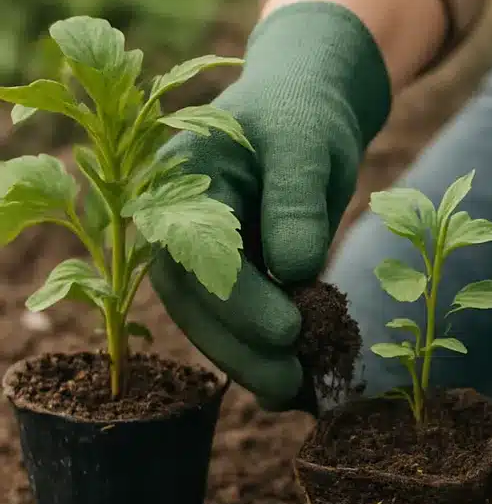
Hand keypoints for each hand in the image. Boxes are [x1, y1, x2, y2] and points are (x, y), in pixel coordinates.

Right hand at [151, 2, 390, 407]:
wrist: (304, 110)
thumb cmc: (302, 117)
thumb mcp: (305, 145)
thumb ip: (295, 202)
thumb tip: (294, 271)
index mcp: (180, 186)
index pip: (201, 257)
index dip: (242, 302)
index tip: (289, 332)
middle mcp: (174, 227)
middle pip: (195, 302)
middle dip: (242, 349)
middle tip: (293, 384)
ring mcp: (195, 255)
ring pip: (211, 321)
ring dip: (250, 362)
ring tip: (299, 393)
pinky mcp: (226, 275)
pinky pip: (236, 320)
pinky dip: (263, 352)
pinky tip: (296, 383)